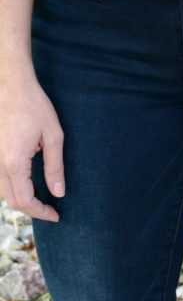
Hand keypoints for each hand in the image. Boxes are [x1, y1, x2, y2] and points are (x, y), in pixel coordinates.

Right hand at [0, 70, 63, 221]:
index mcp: (14, 162)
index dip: (41, 212)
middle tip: (51, 210)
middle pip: (12, 200)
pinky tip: (27, 183)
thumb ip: (55, 166)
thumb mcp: (53, 136)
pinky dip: (12, 187)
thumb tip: (58, 192)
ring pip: (3, 191)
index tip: (56, 215)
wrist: (11, 85)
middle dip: (31, 209)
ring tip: (41, 199)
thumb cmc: (34, 106)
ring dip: (21, 199)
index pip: (25, 200)